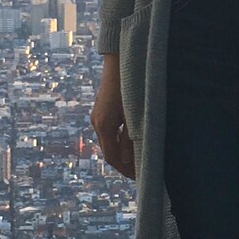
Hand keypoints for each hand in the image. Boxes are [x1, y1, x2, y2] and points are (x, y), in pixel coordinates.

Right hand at [89, 57, 135, 178]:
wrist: (119, 60)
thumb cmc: (132, 86)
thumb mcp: (135, 114)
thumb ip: (131, 138)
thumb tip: (128, 161)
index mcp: (104, 126)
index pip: (113, 158)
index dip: (126, 170)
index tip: (141, 178)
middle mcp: (97, 122)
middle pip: (110, 152)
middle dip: (125, 164)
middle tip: (142, 173)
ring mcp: (98, 115)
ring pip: (110, 142)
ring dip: (123, 153)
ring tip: (139, 160)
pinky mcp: (102, 110)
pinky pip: (110, 131)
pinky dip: (120, 141)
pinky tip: (133, 142)